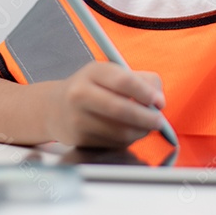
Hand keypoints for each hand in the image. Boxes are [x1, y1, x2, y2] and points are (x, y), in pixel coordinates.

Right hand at [43, 62, 165, 147]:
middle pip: (121, 109)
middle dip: (147, 118)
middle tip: (159, 122)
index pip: (124, 80)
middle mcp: (80, 93)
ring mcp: (77, 118)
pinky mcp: (79, 139)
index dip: (146, 93)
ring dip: (139, 132)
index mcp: (93, 71)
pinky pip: (112, 143)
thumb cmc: (93, 89)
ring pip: (119, 131)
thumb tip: (158, 100)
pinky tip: (126, 133)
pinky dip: (126, 141)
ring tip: (145, 128)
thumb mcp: (111, 74)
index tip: (160, 101)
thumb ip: (141, 80)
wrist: (55, 108)